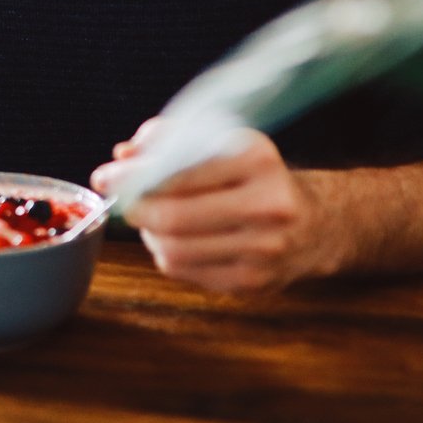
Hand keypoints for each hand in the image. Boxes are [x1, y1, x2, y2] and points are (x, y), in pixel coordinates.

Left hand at [90, 122, 338, 295]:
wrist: (316, 223)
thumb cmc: (256, 176)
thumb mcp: (223, 141)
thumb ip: (170, 140)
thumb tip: (122, 156)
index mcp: (258, 159)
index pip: (179, 170)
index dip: (133, 176)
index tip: (106, 175)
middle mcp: (268, 205)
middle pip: (174, 217)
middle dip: (135, 209)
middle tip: (121, 201)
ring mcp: (264, 250)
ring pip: (175, 249)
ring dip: (150, 233)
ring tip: (152, 218)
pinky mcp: (254, 283)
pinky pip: (186, 271)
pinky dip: (168, 254)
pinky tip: (177, 239)